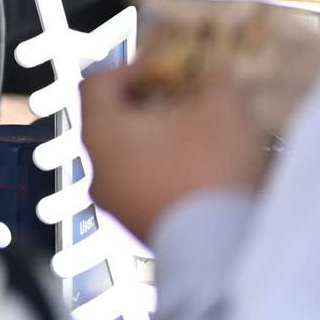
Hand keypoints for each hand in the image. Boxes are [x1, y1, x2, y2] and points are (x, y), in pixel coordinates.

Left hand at [80, 66, 267, 243]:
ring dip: (158, 139)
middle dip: (148, 105)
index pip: (96, 83)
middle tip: (184, 100)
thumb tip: (214, 75)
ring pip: (128, 156)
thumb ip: (214, 83)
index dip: (130, 68)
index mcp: (101, 132)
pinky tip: (200, 171)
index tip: (163, 70)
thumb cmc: (210, 171)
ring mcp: (114, 203)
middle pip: (111, 120)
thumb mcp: (222, 111)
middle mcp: (96, 168)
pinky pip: (142, 186)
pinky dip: (163, 170)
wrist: (221, 251)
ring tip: (197, 135)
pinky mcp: (137, 227)